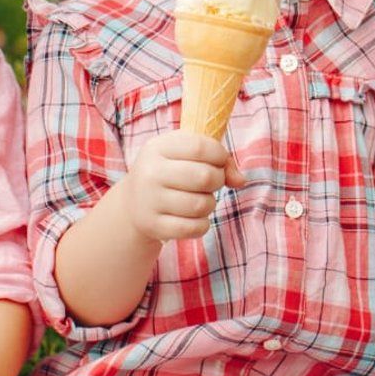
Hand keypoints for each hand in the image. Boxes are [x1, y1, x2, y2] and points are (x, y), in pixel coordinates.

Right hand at [122, 131, 244, 242]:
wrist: (133, 203)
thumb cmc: (169, 171)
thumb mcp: (185, 154)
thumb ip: (219, 159)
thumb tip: (240, 180)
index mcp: (157, 148)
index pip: (200, 147)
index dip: (219, 155)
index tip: (219, 160)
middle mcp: (150, 173)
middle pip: (204, 177)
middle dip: (218, 180)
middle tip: (212, 182)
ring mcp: (149, 201)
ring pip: (201, 205)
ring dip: (210, 203)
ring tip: (201, 199)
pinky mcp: (154, 226)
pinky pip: (194, 228)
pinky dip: (202, 224)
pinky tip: (195, 217)